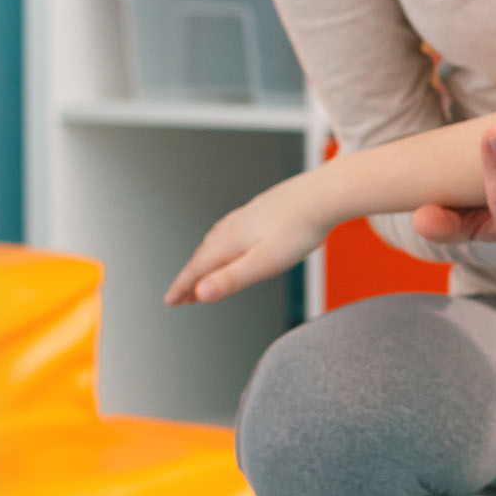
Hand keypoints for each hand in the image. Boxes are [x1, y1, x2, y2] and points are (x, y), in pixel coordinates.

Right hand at [166, 186, 328, 306]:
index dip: (182, 287)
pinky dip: (221, 244)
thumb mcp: (264, 262)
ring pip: (215, 241)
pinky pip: (231, 230)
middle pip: (203, 256)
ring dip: (204, 261)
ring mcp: (247, 215)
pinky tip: (232, 242)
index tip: (170, 300)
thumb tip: (201, 293)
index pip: (197, 268)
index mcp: (231, 241)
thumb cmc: (300, 229)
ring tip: (203, 274)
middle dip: (190, 278)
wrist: (325, 194)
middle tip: (182, 296)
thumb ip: (232, 279)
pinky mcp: (261, 209)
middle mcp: (234, 226)